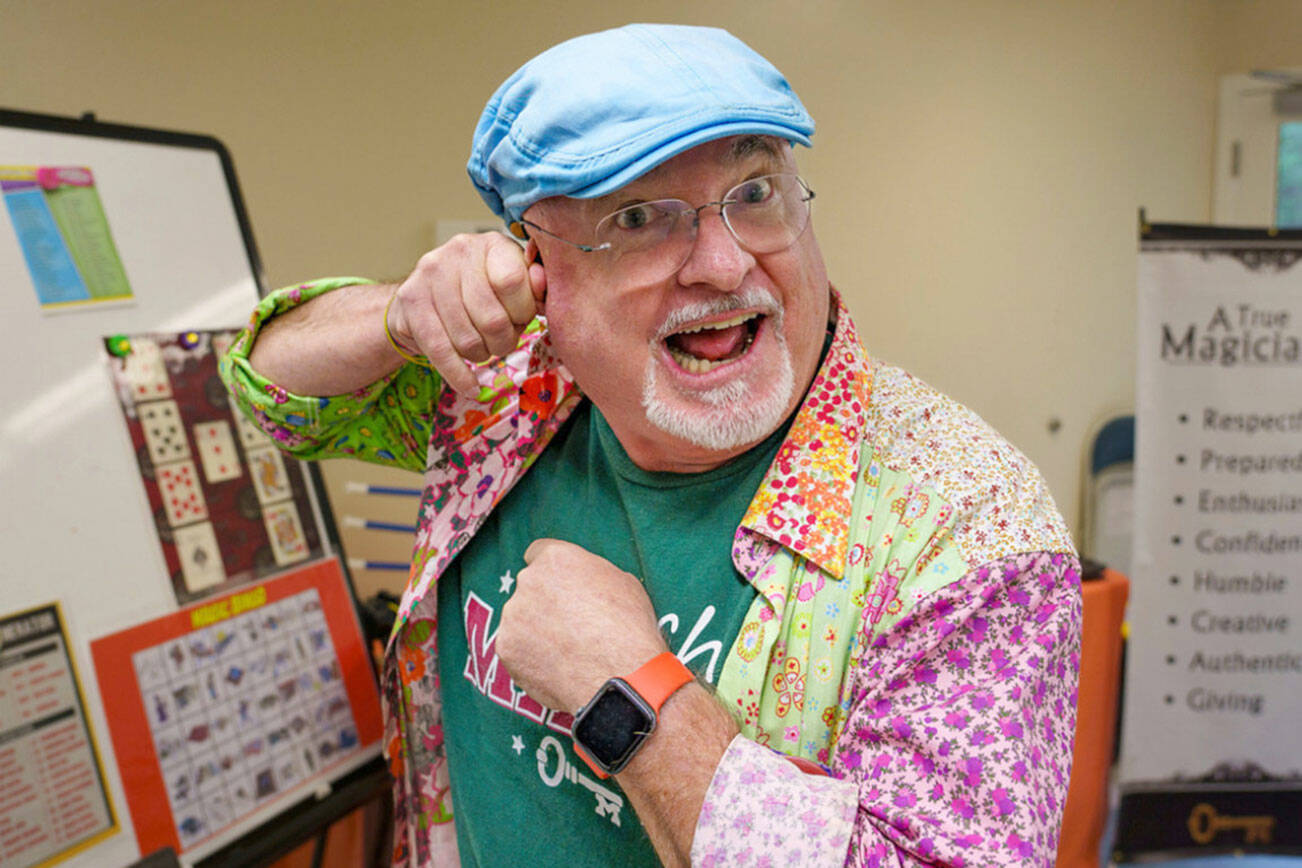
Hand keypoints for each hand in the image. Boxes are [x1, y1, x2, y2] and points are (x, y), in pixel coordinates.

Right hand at [385, 232, 546, 393]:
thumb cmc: (482, 291)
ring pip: (468, 339)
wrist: (424, 294)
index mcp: (493, 243)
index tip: (521, 320)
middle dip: (504, 341)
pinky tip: (471, 387)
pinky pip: (440, 350)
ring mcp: (430, 274)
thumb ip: (535, 287)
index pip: (513, 283)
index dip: (522, 312)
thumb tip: (544, 286)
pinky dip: (459, 375)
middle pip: (492, 318)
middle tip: (502, 340)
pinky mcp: (411, 301)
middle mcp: (460, 250)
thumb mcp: (515, 284)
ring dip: (482, 354)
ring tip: (483, 347)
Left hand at [497, 539, 667, 712]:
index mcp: (556, 559)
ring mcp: (513, 616)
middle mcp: (528, 581)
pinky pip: (516, 648)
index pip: (538, 553)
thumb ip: (591, 574)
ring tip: (565, 650)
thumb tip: (585, 583)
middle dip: (543, 602)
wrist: (619, 675)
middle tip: (568, 624)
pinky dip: (530, 656)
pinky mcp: (506, 648)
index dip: (551, 572)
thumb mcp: (622, 582)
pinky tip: (556, 666)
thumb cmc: (628, 628)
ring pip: (520, 619)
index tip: (557, 586)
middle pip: (529, 587)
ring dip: (535, 630)